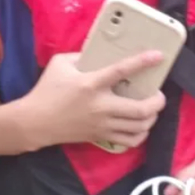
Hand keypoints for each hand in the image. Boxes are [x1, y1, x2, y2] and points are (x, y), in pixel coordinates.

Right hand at [23, 51, 167, 149]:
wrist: (35, 121)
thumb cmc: (47, 90)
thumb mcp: (60, 64)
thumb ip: (82, 55)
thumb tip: (102, 52)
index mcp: (91, 84)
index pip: (121, 70)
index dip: (142, 62)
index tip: (158, 56)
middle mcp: (100, 106)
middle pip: (140, 109)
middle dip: (157, 102)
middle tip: (159, 94)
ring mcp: (102, 125)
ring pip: (138, 127)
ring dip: (152, 118)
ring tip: (152, 109)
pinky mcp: (100, 137)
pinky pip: (128, 141)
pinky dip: (140, 135)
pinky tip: (140, 126)